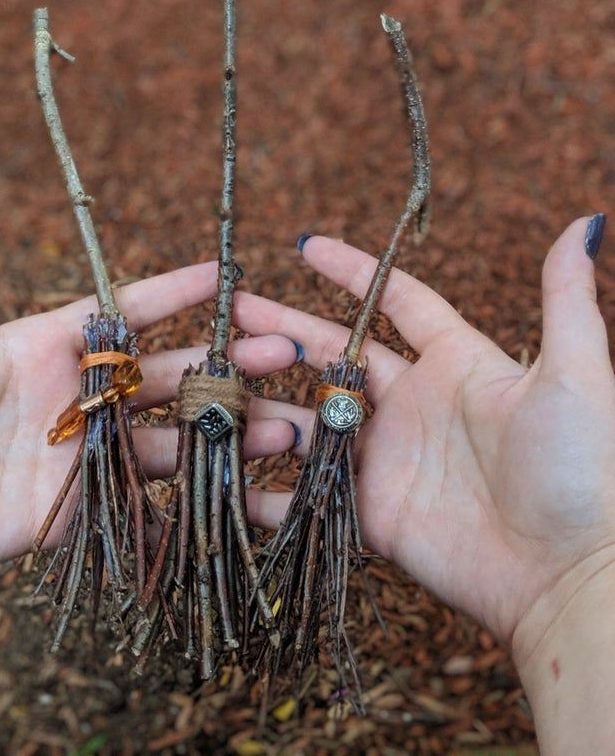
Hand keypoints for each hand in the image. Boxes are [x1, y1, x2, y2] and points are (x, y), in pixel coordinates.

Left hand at [0, 196, 298, 638]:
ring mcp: (77, 456)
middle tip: (285, 349)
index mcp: (41, 346)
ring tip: (289, 428)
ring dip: (228, 431)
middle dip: (227, 361)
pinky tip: (244, 492)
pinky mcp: (71, 512)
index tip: (227, 271)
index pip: (126, 311)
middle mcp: (71, 396)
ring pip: (169, 437)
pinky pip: (142, 503)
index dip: (176, 291)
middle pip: (166, 372)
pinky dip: (191, 498)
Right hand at [235, 218, 614, 660]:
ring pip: (312, 418)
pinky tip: (222, 469)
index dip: (352, 271)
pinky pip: (310, 494)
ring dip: (268, 400)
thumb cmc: (580, 469)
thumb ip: (566, 298)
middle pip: (336, 354)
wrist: (569, 574)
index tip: (304, 245)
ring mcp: (389, 458)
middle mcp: (413, 404)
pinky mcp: (373, 513)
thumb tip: (586, 221)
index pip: (395, 302)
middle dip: (284, 329)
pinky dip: (267, 488)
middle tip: (234, 311)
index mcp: (456, 362)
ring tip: (218, 383)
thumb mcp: (575, 374)